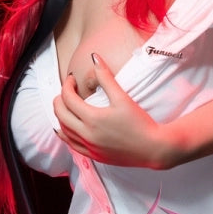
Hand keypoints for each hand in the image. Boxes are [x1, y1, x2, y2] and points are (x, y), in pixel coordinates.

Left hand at [53, 53, 166, 167]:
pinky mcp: (94, 155)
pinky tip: (66, 128)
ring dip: (60, 117)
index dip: (67, 86)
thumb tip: (94, 58)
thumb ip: (106, 77)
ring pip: (63, 131)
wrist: (153, 148)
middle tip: (66, 91)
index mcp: (93, 118)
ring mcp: (89, 147)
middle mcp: (87, 134)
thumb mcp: (122, 98)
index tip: (72, 80)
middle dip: (59, 100)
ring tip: (65, 106)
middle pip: (61, 114)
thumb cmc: (140, 123)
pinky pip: (71, 145)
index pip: (68, 99)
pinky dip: (65, 134)